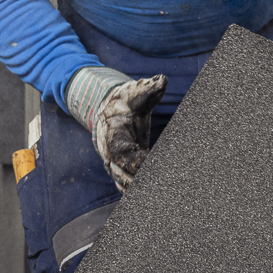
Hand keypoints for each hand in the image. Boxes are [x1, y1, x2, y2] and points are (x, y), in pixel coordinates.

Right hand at [91, 74, 168, 189]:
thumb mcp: (136, 93)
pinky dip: (133, 188)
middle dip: (136, 179)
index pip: (123, 154)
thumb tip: (162, 80)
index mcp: (113, 136)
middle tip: (157, 182)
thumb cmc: (126, 101)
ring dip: (134, 187)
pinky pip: (126, 182)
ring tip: (155, 190)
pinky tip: (145, 192)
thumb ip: (149, 89)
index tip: (149, 161)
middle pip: (122, 173)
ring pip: (123, 181)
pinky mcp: (122, 168)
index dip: (136, 163)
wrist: (112, 109)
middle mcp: (110, 153)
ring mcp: (114, 163)